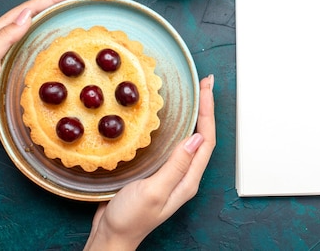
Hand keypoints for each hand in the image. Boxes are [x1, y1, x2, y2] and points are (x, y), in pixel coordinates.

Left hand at [0, 0, 92, 189]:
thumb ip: (2, 38)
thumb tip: (27, 16)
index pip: (30, 9)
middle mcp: (8, 39)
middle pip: (39, 13)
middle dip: (62, 0)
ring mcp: (17, 52)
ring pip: (43, 28)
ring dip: (63, 15)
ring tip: (82, 6)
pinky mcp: (23, 67)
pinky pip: (45, 47)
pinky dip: (59, 37)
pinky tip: (70, 37)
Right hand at [84, 74, 215, 250]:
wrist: (111, 236)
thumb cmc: (130, 219)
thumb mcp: (154, 191)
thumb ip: (176, 166)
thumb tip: (196, 138)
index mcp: (188, 180)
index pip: (206, 140)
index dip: (208, 111)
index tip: (207, 88)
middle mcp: (184, 175)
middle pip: (201, 135)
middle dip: (205, 108)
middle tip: (204, 83)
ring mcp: (171, 173)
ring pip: (187, 138)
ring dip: (192, 115)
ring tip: (192, 93)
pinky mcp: (157, 171)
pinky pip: (171, 143)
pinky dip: (174, 126)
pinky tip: (168, 117)